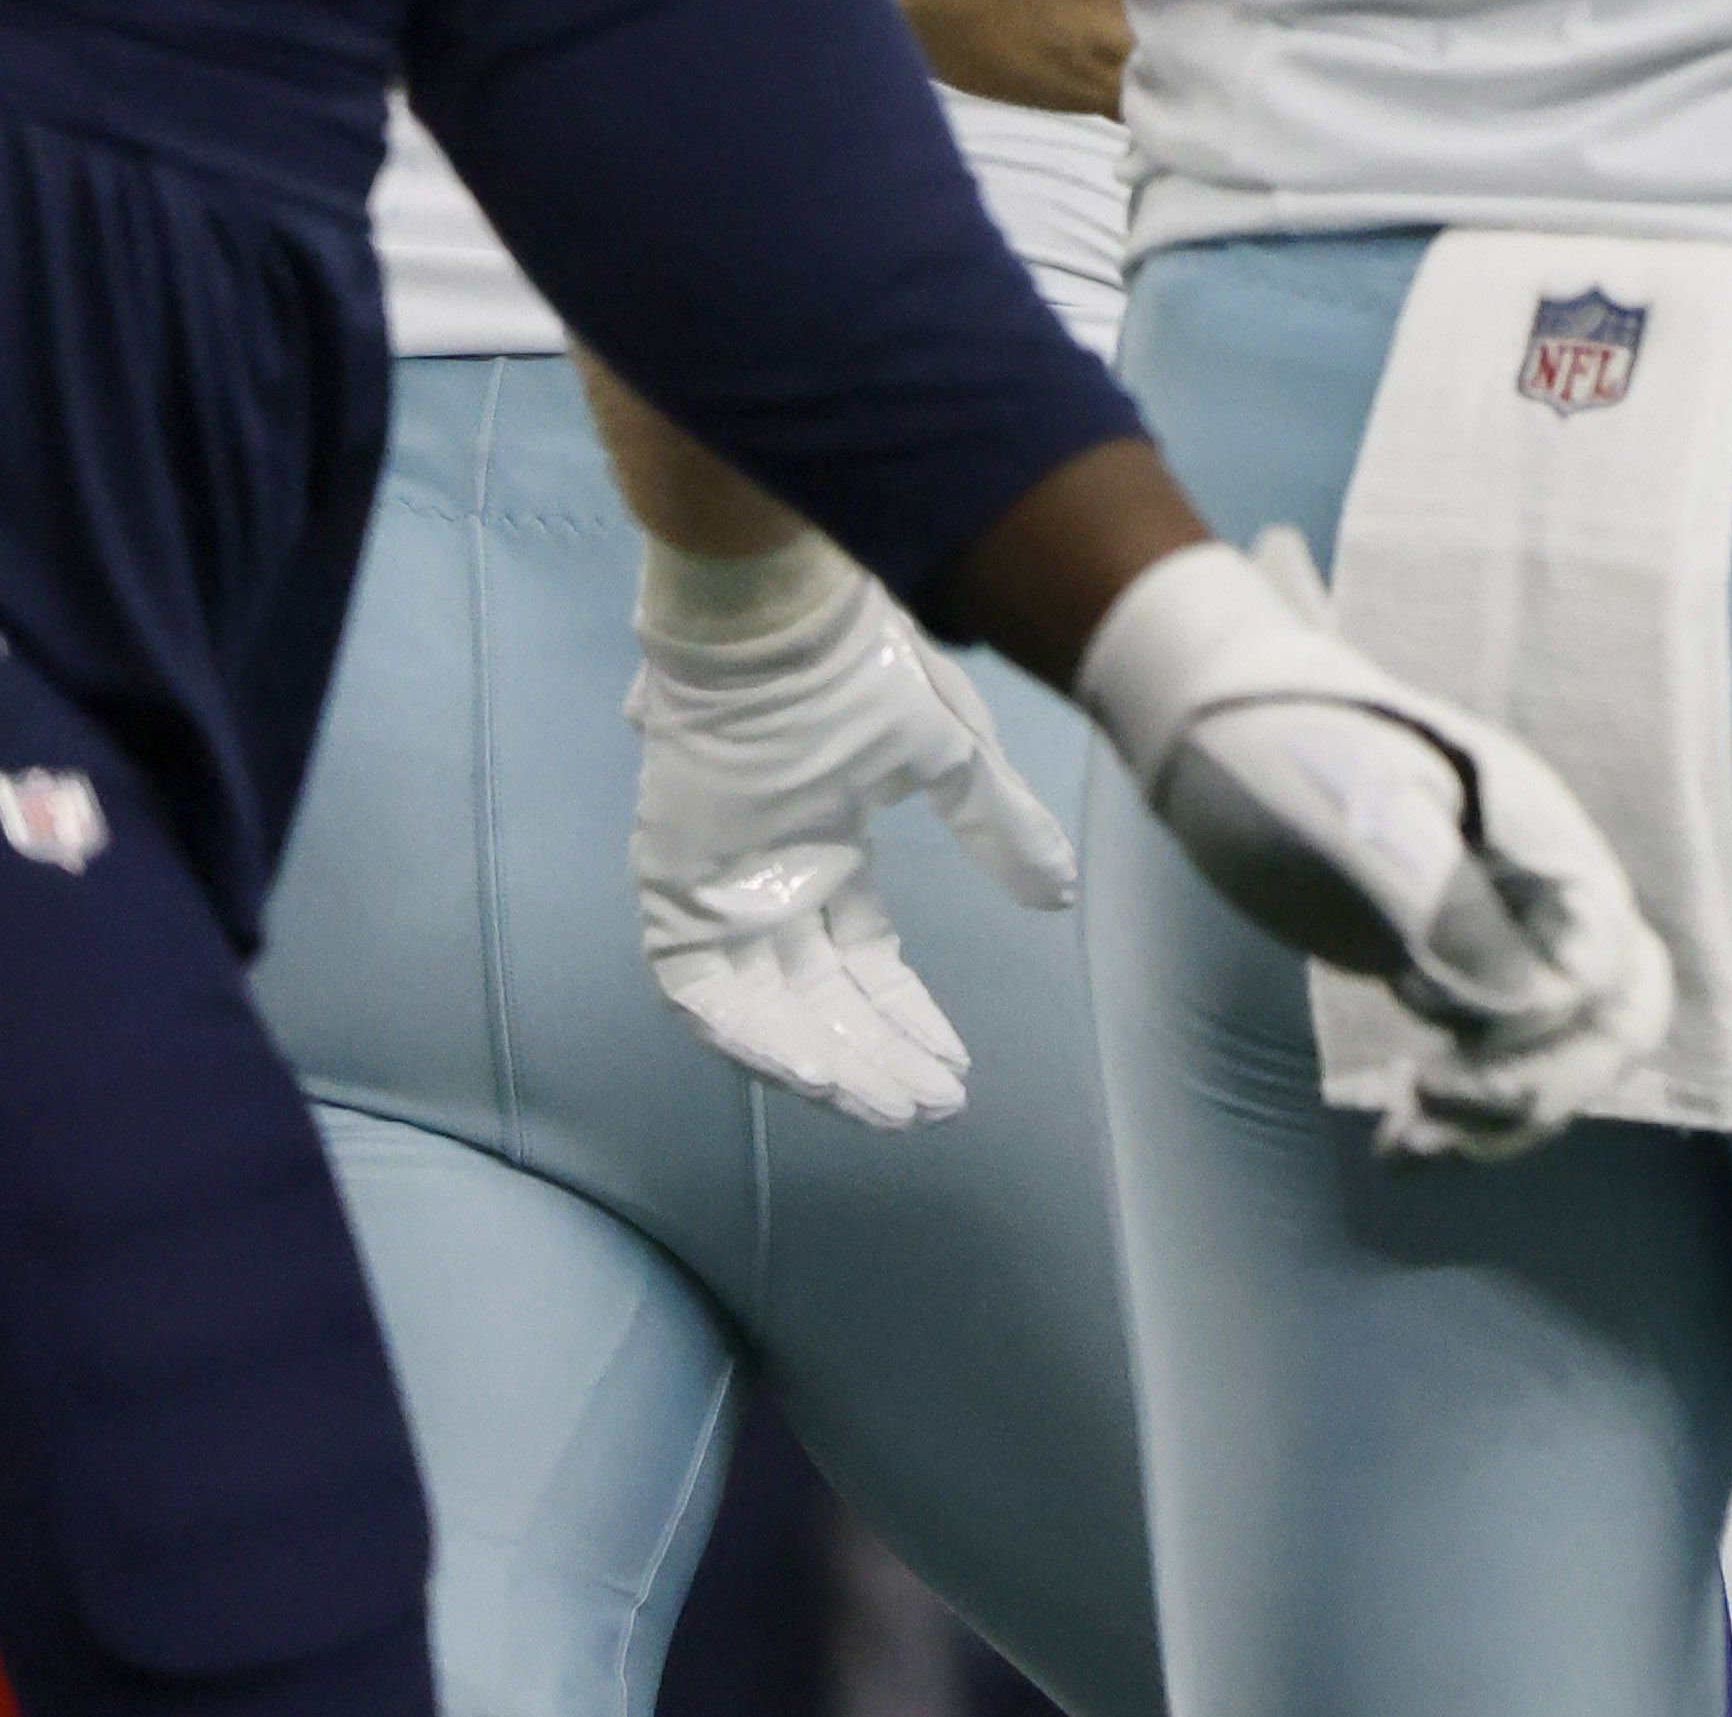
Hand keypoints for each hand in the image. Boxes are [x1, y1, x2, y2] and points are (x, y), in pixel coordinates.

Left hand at [626, 541, 1081, 1126]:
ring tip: (884, 1106)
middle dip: (876, 1056)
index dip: (907, 1017)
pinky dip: (756, 1037)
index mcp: (824, 847)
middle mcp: (767, 879)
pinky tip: (818, 1070)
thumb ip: (1000, 830)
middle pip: (820, 997)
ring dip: (823, 1061)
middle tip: (928, 1110)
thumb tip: (1056, 898)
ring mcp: (717, 887)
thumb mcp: (953, 758)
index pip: (863, 958)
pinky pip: (704, 993)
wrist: (776, 621)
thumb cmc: (861, 669)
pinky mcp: (675, 890)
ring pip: (765, 1008)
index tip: (955, 1069)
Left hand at [1075, 531, 1673, 1156]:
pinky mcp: (1455, 954)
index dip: (1539, 1039)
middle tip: (1432, 1110)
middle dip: (1544, 1087)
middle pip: (1618, 1009)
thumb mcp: (1344, 817)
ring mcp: (1503, 917)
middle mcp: (1540, 878)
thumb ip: (1439, 903)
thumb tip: (1519, 1003)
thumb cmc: (1270, 753)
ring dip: (1502, 1113)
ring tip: (1404, 1144)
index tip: (1431, 1069)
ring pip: (1569, 1039)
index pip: (1602, 963)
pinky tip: (1397, 1138)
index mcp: (1535, 830)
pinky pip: (1504, 1043)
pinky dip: (1466, 1104)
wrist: (1209, 723)